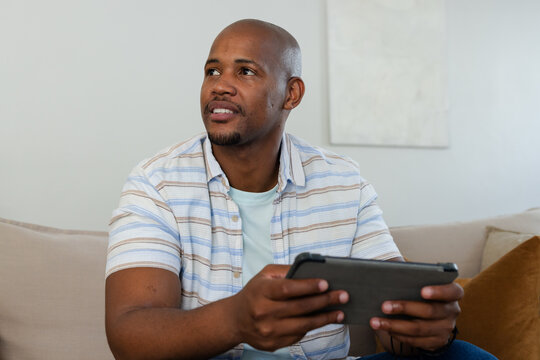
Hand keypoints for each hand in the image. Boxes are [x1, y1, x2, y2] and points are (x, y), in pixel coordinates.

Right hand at [232, 264, 348, 350]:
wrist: (235, 320)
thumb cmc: (254, 293)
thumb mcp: (264, 276)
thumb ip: (285, 271)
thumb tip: (311, 270)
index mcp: (260, 292)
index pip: (287, 289)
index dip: (308, 286)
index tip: (326, 284)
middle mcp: (263, 312)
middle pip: (299, 307)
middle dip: (324, 301)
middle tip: (343, 296)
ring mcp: (268, 330)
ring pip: (302, 325)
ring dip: (325, 318)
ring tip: (340, 312)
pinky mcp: (273, 344)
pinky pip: (298, 335)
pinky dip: (313, 327)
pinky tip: (324, 320)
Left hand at [370, 282, 462, 351]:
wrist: (430, 314)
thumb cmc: (420, 291)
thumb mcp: (422, 281)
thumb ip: (412, 276)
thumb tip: (389, 271)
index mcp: (453, 293)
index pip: (452, 291)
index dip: (439, 291)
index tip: (422, 291)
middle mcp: (452, 311)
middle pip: (429, 311)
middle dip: (404, 308)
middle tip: (384, 306)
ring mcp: (445, 328)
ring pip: (419, 329)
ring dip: (394, 325)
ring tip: (375, 321)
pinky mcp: (437, 342)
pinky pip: (416, 341)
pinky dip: (398, 334)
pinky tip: (385, 329)